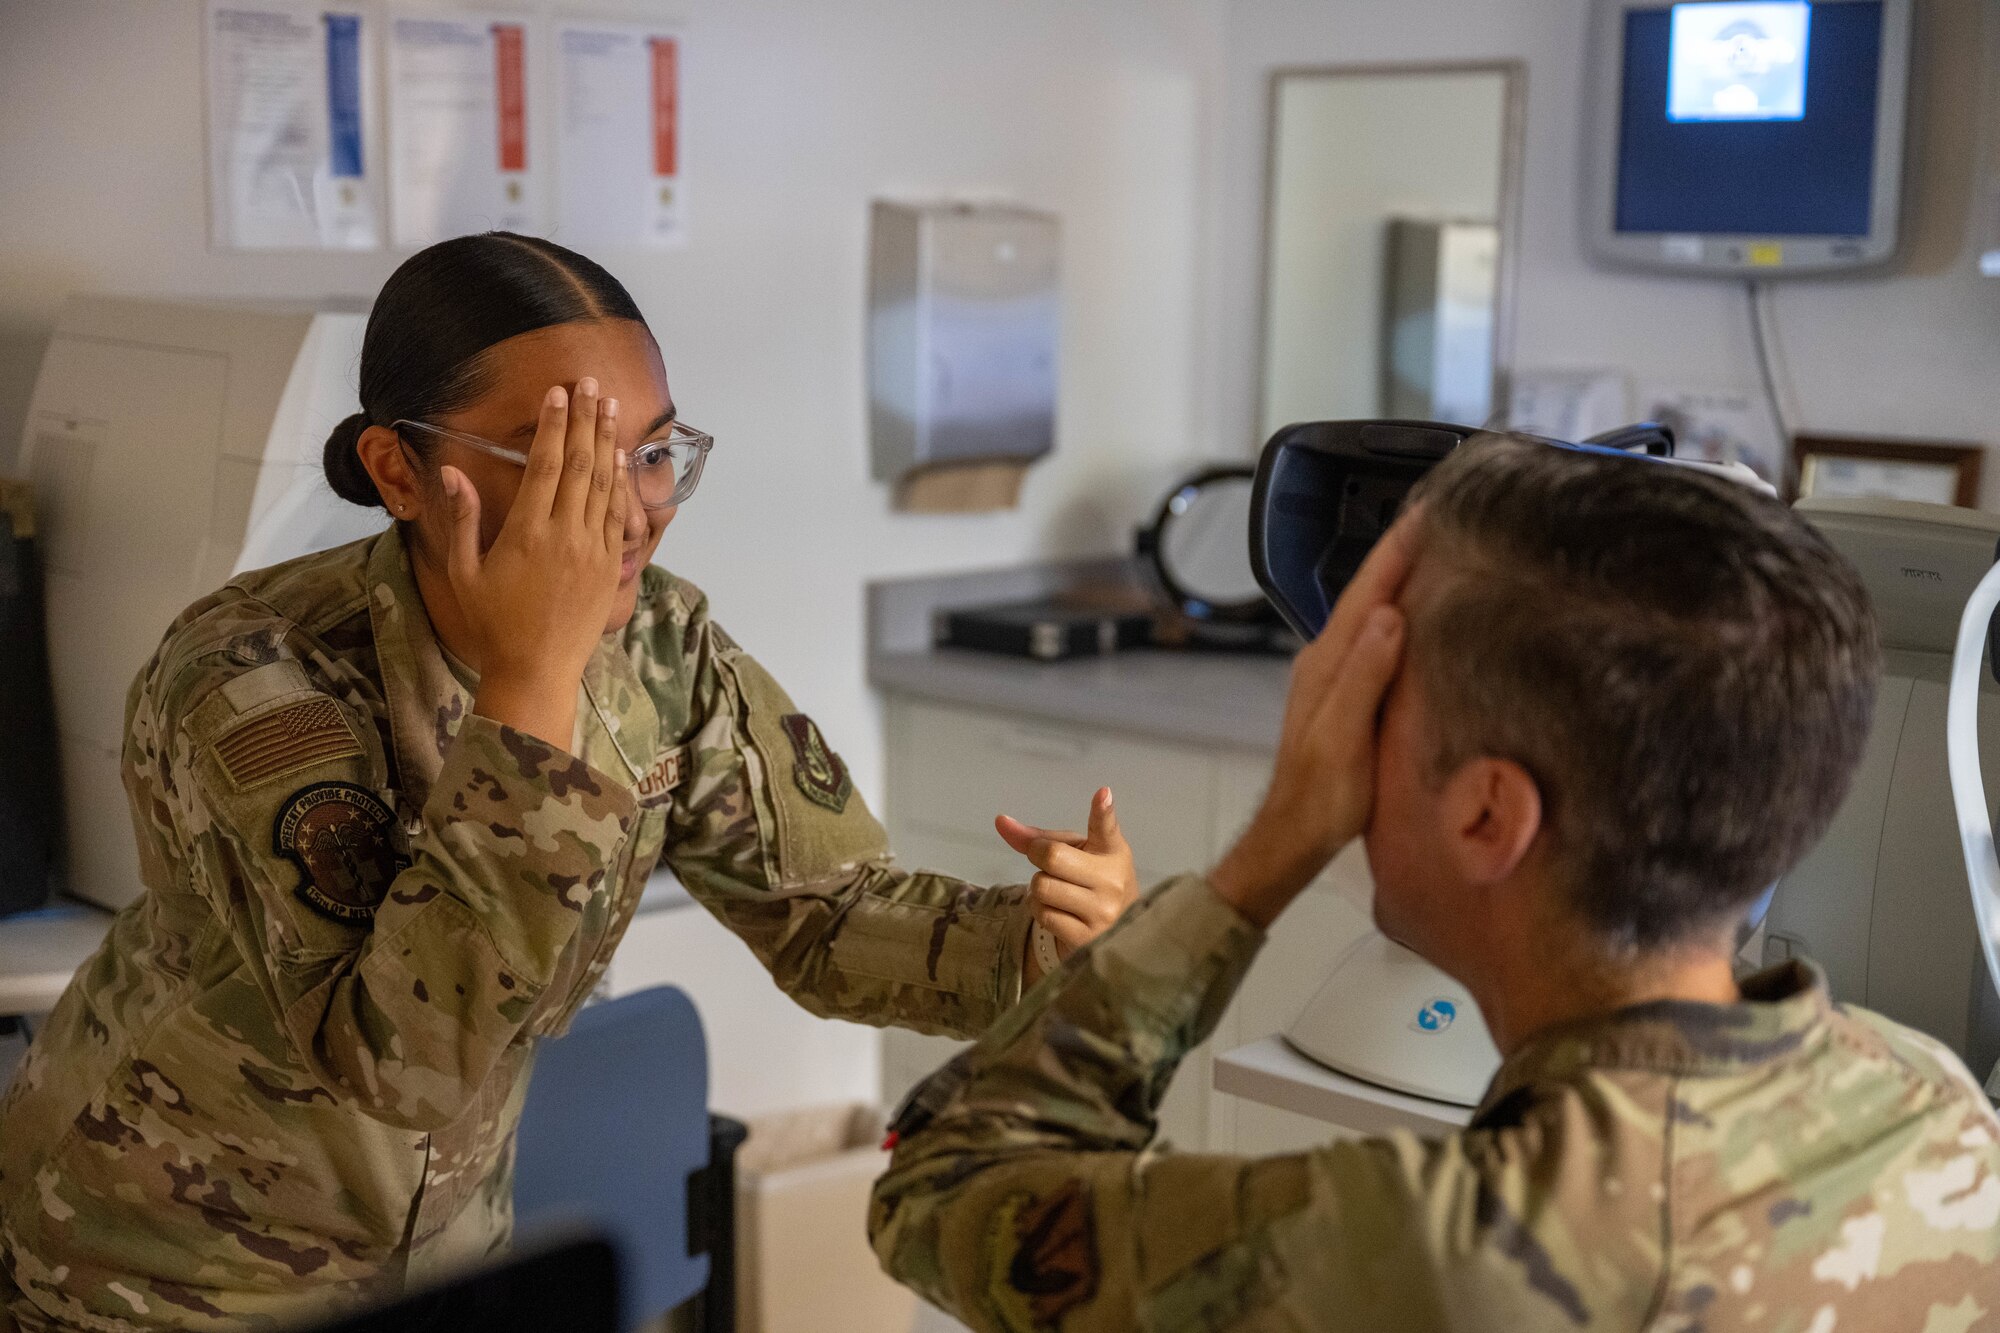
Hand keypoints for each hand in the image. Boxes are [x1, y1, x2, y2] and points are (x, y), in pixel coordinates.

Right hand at [442, 380, 632, 749]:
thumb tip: (451, 473)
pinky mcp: (610, 567)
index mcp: (528, 533)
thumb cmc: (493, 624)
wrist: (537, 671)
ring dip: (607, 442)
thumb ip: (463, 520)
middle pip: (581, 464)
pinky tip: (620, 459)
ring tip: (610, 408)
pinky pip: (618, 515)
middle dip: (586, 420)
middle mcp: (566, 535)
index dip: (553, 426)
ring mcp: (593, 550)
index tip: (557, 394)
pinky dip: (620, 484)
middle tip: (590, 384)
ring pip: (605, 485)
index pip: (546, 465)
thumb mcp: (465, 573)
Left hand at [998, 787, 1139, 969]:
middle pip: (1052, 857)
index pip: (1106, 827)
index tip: (1102, 794)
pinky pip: (1042, 915)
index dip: (1103, 810)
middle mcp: (1113, 880)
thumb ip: (1038, 838)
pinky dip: (1040, 910)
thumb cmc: (1086, 881)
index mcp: (1113, 851)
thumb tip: (1000, 821)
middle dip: (1038, 857)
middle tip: (1048, 864)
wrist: (1109, 930)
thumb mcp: (1071, 853)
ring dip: (1038, 888)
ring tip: (1058, 892)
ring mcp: (1103, 911)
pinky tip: (1059, 912)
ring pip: (1041, 887)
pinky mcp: (1088, 938)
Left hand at [1209, 510, 1417, 926]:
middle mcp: (1327, 658)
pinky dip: (1402, 618)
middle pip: (1369, 594)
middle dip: (1404, 554)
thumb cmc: (1322, 795)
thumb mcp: (1343, 736)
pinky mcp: (1349, 696)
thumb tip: (1388, 614)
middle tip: (1447, 517)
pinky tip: (1423, 618)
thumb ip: (1363, 676)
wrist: (1295, 837)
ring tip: (1442, 553)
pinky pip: (1378, 642)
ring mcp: (1335, 676)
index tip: (1430, 509)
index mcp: (1326, 660)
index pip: (1366, 591)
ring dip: (1403, 582)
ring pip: (1373, 615)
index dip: (1396, 549)